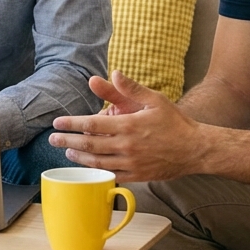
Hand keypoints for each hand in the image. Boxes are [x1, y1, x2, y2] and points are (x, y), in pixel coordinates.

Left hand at [50, 71, 204, 181]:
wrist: (196, 149)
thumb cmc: (175, 122)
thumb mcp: (154, 100)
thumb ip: (130, 88)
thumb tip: (112, 73)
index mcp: (128, 125)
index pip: (92, 124)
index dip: (72, 124)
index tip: (57, 123)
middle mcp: (127, 146)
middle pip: (89, 146)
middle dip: (68, 142)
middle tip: (53, 139)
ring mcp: (131, 163)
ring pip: (97, 162)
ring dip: (79, 158)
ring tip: (68, 152)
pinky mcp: (137, 175)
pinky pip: (111, 175)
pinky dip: (97, 172)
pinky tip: (88, 167)